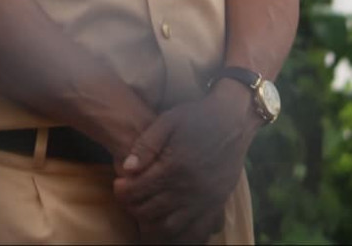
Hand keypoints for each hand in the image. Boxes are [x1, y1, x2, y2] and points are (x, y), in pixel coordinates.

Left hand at [112, 86, 255, 243]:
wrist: (232, 120)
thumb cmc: (196, 117)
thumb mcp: (167, 121)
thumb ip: (146, 145)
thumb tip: (126, 168)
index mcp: (175, 166)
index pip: (140, 189)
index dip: (123, 191)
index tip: (118, 186)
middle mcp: (190, 188)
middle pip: (152, 210)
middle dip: (134, 208)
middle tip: (128, 199)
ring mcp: (205, 199)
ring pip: (172, 227)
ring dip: (153, 225)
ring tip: (144, 215)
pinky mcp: (217, 203)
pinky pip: (198, 230)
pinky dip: (183, 235)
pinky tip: (171, 229)